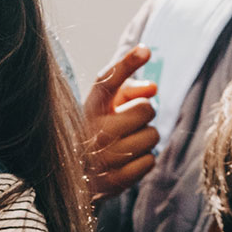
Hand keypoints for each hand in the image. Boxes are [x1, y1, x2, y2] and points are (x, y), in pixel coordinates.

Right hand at [84, 44, 158, 203]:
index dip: (127, 64)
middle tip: (130, 122)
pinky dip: (144, 161)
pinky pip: (150, 161)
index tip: (146, 50)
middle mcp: (93, 130)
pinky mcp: (113, 181)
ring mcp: (102, 157)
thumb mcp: (110, 106)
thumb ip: (131, 89)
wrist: (78, 177)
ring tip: (127, 143)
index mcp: (91, 106)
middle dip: (145, 114)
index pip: (108, 81)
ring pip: (152, 136)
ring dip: (146, 139)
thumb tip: (152, 88)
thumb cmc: (101, 130)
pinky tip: (127, 161)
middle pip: (146, 109)